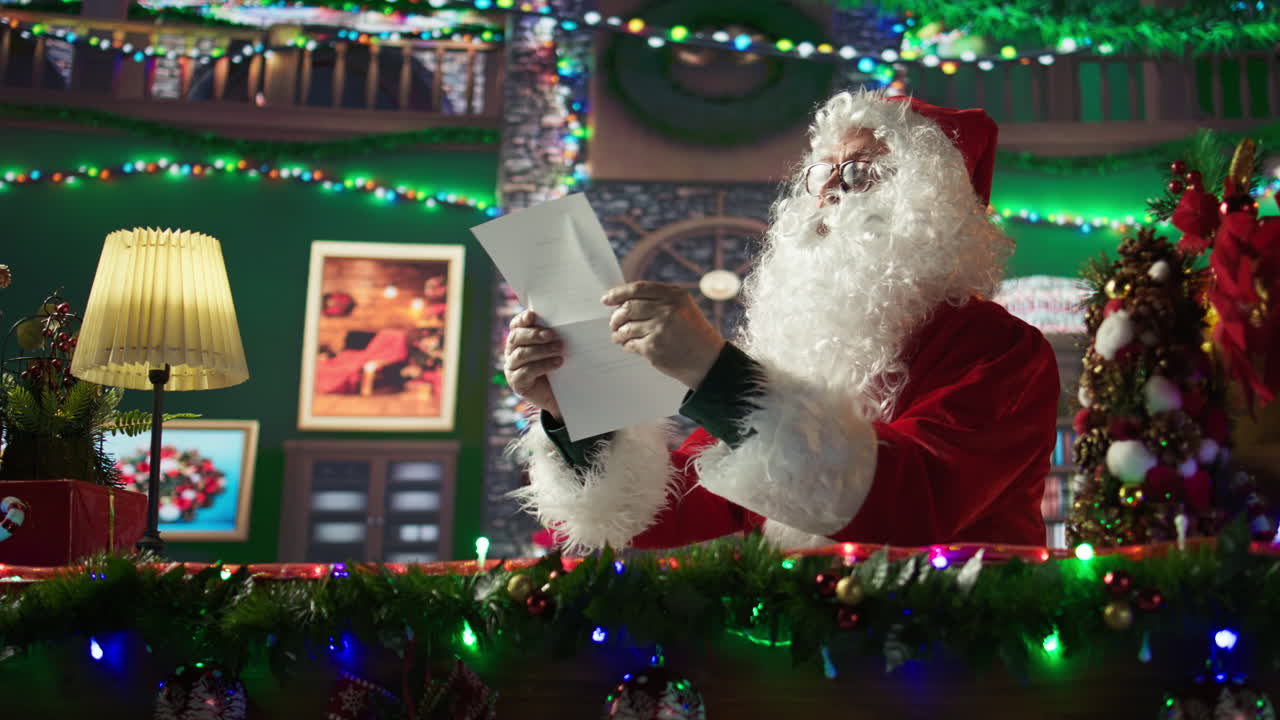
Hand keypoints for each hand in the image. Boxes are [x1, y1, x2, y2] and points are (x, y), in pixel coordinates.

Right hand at [504, 310, 563, 420]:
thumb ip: (554, 336)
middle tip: (551, 334)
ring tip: (560, 349)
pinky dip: (543, 365)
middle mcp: (511, 351)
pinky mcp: (516, 382)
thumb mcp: (556, 348)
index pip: (516, 325)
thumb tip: (566, 321)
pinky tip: (557, 363)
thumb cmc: (557, 367)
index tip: (533, 315)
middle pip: (516, 337)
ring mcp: (512, 367)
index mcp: (519, 339)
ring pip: (521, 354)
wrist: (559, 395)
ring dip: (542, 350)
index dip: (522, 319)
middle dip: (534, 334)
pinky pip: (526, 371)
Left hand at [603, 281, 724, 388]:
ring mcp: (660, 329)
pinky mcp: (654, 348)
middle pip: (628, 308)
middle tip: (614, 323)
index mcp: (674, 295)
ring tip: (619, 336)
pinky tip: (630, 346)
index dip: (618, 293)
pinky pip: (630, 344)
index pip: (637, 289)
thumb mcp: (683, 307)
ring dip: (618, 333)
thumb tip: (623, 300)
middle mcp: (667, 309)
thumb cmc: (693, 333)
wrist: (708, 360)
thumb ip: (659, 299)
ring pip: (626, 327)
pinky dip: (627, 345)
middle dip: (616, 317)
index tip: (606, 299)